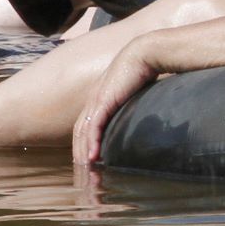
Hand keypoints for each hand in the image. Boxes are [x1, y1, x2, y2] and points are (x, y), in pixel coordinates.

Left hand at [71, 45, 160, 162]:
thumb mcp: (134, 91)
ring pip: (84, 132)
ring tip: (86, 170)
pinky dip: (92, 143)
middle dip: (79, 153)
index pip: (85, 125)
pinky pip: (94, 126)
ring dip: (84, 152)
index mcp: (98, 97)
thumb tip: (142, 115)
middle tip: (82, 171)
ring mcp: (97, 100)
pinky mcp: (104, 101)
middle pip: (79, 132)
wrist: (145, 53)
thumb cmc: (144, 69)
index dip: (84, 143)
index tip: (88, 159)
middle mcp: (93, 100)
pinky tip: (94, 157)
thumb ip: (131, 103)